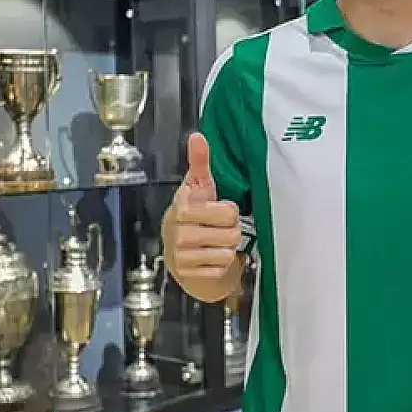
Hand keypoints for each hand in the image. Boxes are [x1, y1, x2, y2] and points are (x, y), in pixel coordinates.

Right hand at [164, 133, 241, 280]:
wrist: (179, 252)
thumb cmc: (193, 214)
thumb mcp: (197, 187)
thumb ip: (199, 162)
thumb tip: (197, 136)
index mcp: (183, 207)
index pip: (228, 211)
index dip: (229, 210)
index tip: (218, 208)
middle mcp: (179, 232)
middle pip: (231, 233)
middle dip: (230, 230)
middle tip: (218, 228)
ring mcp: (182, 255)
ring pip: (227, 252)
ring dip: (226, 248)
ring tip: (214, 242)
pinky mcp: (188, 275)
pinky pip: (220, 269)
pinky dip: (220, 266)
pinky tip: (210, 258)